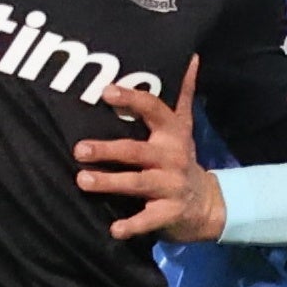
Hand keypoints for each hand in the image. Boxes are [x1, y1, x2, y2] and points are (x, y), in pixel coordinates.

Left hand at [73, 61, 225, 241]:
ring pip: (137, 183)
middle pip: (136, 150)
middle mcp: (171, 157)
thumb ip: (183, 93)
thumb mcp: (184, 127)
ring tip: (82, 181)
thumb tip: (190, 56)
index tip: (105, 91)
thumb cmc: (182, 159)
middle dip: (108, 149)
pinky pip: (148, 219)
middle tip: (78, 149)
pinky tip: (114, 230)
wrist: (209, 204)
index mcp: (172, 133)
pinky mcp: (169, 213)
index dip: (131, 99)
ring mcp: (171, 186)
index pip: (153, 109)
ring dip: (110, 183)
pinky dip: (132, 225)